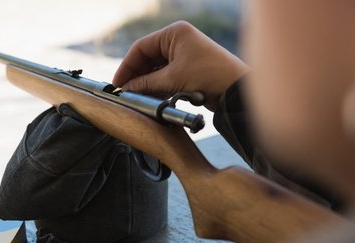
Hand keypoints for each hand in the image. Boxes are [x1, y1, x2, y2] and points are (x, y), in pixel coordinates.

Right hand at [113, 21, 248, 110]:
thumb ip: (146, 84)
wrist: (236, 90)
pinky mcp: (190, 69)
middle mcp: (179, 41)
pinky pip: (167, 76)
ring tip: (138, 97)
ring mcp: (185, 55)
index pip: (141, 47)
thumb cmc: (209, 76)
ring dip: (147, 83)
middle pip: (148, 58)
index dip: (127, 66)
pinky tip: (152, 97)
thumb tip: (127, 89)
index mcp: (174, 33)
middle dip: (137, 76)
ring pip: (157, 69)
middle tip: (125, 92)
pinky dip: (158, 87)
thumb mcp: (172, 79)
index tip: (118, 83)